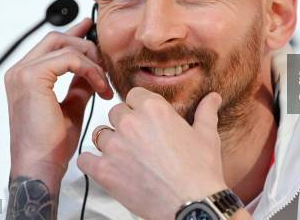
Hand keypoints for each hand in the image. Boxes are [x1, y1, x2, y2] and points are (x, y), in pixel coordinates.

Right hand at [4, 18, 113, 188]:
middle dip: (86, 45)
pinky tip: (100, 88)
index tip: (91, 29)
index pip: (50, 44)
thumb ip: (79, 85)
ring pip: (65, 46)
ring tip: (104, 84)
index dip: (73, 34)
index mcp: (24, 76)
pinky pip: (69, 59)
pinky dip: (90, 70)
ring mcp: (22, 72)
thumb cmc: (53, 144)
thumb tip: (92, 71)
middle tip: (105, 64)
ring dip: (92, 62)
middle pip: (57, 38)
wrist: (41, 165)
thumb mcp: (72, 107)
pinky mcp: (32, 77)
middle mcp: (18, 70)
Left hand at [78, 87, 226, 219]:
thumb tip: (213, 97)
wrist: (192, 204)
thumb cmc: (200, 171)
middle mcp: (131, 123)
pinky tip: (106, 167)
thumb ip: (206, 112)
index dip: (139, 106)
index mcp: (154, 109)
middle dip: (125, 124)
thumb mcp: (206, 136)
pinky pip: (85, 159)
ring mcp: (115, 146)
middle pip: (116, 112)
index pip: (134, 95)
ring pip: (100, 134)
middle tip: (139, 141)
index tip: (145, 118)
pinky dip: (92, 163)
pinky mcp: (104, 171)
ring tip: (126, 156)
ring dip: (110, 143)